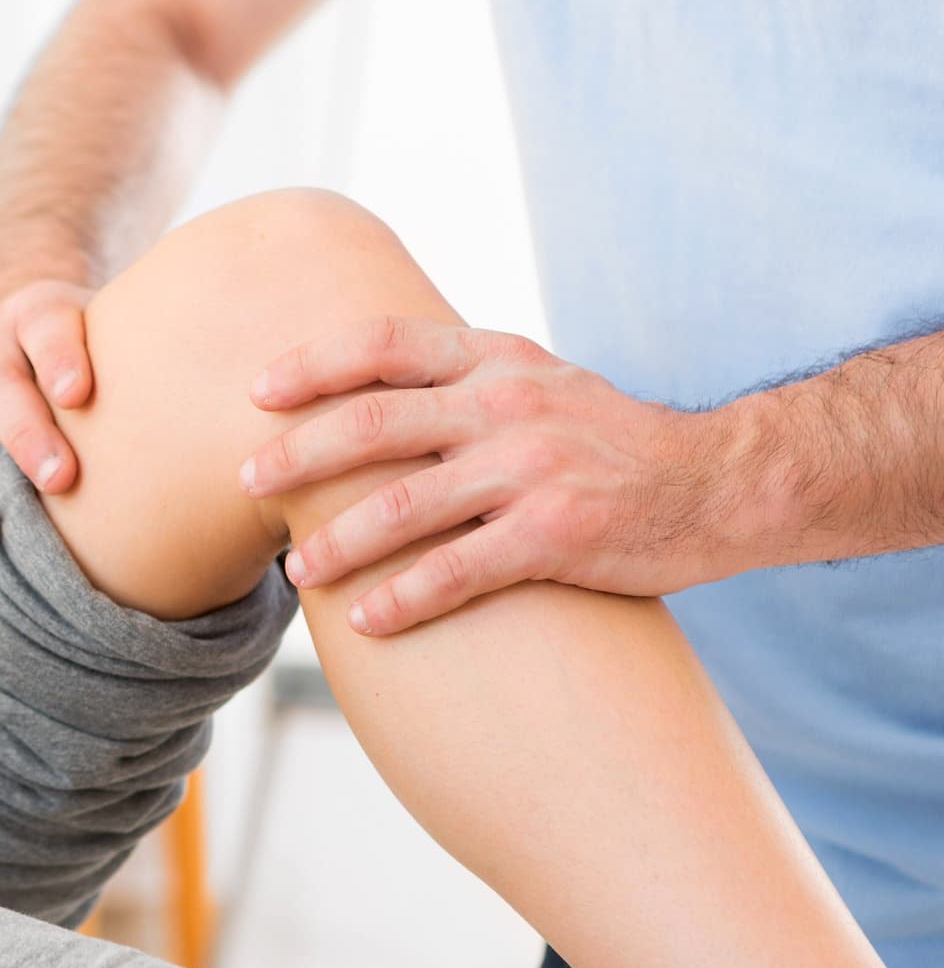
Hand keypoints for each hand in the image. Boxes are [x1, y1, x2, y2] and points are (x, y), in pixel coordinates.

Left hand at [242, 317, 733, 634]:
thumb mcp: (541, 381)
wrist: (719, 485)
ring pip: (405, 506)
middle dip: (298, 456)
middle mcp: (508, 406)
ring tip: (298, 570)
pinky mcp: (556, 535)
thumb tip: (366, 387)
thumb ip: (463, 380)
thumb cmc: (610, 440)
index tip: (255, 393)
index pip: (383, 345)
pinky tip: (365, 622)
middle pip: (375, 424)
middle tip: (247, 484)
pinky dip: (402, 599)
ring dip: (339, 542)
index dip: (311, 365)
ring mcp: (532, 470)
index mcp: (496, 359)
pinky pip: (457, 572)